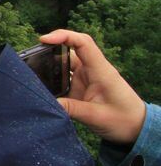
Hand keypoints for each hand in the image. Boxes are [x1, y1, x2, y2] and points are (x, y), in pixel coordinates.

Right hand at [41, 29, 146, 144]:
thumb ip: (70, 109)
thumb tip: (46, 102)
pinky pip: (64, 79)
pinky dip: (52, 82)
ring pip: (63, 66)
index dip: (63, 36)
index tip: (44, 40)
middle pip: (67, 52)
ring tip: (32, 77)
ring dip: (49, 69)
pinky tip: (42, 90)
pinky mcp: (82, 88)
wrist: (137, 129)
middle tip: (29, 61)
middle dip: (48, 53)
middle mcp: (92, 71)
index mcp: (100, 70)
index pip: (82, 43)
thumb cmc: (123, 120)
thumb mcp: (95, 116)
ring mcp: (87, 79)